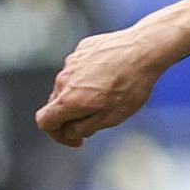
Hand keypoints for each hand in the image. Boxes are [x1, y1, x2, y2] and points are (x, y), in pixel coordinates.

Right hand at [35, 27, 168, 147]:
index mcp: (67, 100)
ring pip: (69, 85)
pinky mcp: (82, 49)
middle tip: (97, 121)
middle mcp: (63, 80)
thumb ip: (85, 128)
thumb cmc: (131, 86)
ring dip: (81, 96)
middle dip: (72, 117)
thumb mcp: (111, 117)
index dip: (57, 135)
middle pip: (57, 104)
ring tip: (109, 96)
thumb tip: (69, 130)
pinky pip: (80, 68)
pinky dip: (89, 78)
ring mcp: (72, 62)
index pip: (44, 121)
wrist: (144, 49)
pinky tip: (112, 76)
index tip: (76, 140)